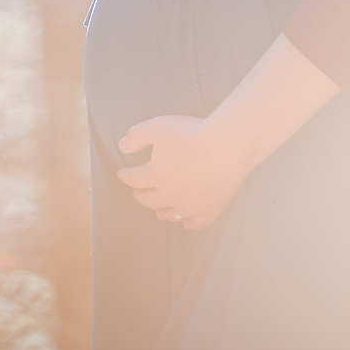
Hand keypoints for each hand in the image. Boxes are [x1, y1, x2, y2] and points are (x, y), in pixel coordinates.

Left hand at [116, 114, 256, 229]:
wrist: (228, 144)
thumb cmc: (193, 132)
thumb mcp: (158, 127)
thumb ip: (136, 136)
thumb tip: (122, 146)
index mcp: (155, 175)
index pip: (134, 179)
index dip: (126, 176)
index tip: (123, 174)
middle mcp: (170, 194)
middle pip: (149, 200)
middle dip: (140, 195)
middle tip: (138, 192)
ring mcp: (190, 205)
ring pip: (169, 214)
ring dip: (160, 211)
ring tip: (158, 208)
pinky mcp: (210, 210)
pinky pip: (194, 223)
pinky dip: (187, 222)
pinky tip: (185, 219)